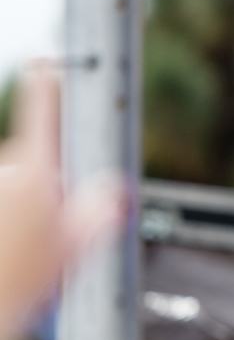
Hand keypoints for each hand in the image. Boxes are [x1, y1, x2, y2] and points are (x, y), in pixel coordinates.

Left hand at [0, 64, 124, 339]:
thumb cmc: (19, 282)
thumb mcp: (77, 248)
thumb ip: (101, 212)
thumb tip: (117, 192)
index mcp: (35, 171)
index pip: (42, 109)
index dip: (49, 79)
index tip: (47, 57)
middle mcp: (4, 170)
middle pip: (31, 159)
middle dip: (45, 185)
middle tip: (52, 229)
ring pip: (11, 185)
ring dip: (19, 208)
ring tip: (24, 251)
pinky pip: (3, 200)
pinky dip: (7, 218)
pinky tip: (10, 249)